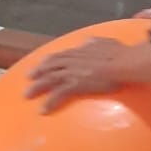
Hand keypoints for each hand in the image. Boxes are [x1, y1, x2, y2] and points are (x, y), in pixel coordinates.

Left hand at [26, 37, 150, 113]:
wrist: (123, 63)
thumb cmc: (119, 53)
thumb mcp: (104, 41)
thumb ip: (94, 42)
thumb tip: (87, 41)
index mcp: (79, 50)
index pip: (59, 55)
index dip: (48, 60)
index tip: (41, 64)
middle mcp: (72, 60)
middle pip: (50, 66)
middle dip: (38, 72)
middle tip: (29, 78)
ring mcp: (72, 72)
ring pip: (49, 79)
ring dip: (37, 87)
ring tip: (27, 95)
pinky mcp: (75, 84)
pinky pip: (58, 94)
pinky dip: (49, 102)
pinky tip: (43, 109)